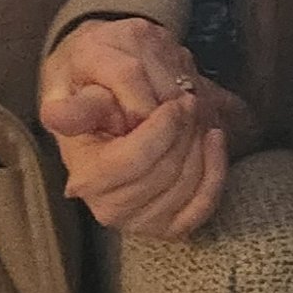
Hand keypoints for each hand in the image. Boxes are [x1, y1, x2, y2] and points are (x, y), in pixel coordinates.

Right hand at [40, 19, 237, 238]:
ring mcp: (136, 219)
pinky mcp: (165, 224)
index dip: (159, 134)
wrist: (111, 96)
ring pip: (184, 191)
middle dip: (184, 137)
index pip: (126, 164)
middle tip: (190, 103)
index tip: (176, 105)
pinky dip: (215, 173)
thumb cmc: (98, 79)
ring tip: (197, 116)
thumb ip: (98, 91)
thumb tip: (78, 118)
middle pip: (161, 178)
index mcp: (81, 169)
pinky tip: (214, 140)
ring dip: (200, 149)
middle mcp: (104, 205)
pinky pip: (200, 209)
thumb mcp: (91, 67)